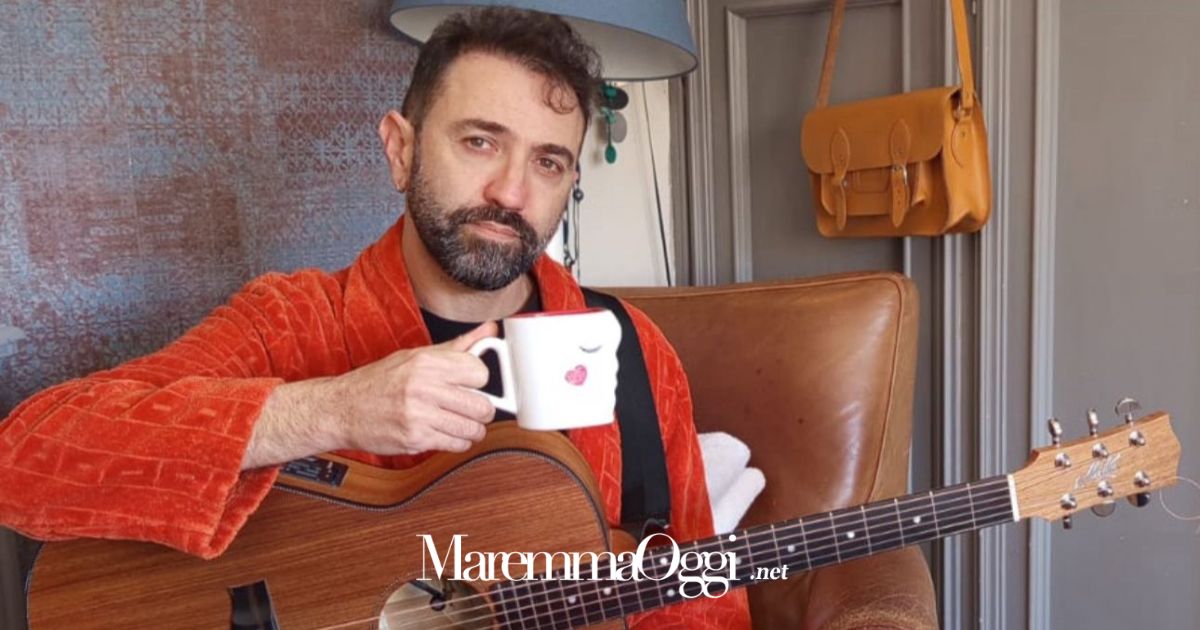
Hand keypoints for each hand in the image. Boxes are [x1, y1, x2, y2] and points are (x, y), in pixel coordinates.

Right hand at [331, 321, 498, 454]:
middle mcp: (423, 387)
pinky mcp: (415, 439)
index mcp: (425, 362)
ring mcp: (419, 415)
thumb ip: (456, 347)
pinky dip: (458, 442)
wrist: (342, 409)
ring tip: (460, 422)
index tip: (473, 384)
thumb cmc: (379, 381)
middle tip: (472, 408)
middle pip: (481, 405)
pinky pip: (456, 445)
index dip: (480, 380)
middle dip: (482, 409)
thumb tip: (488, 330)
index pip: (479, 373)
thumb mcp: (414, 356)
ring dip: (472, 429)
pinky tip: (447, 433)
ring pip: (473, 429)